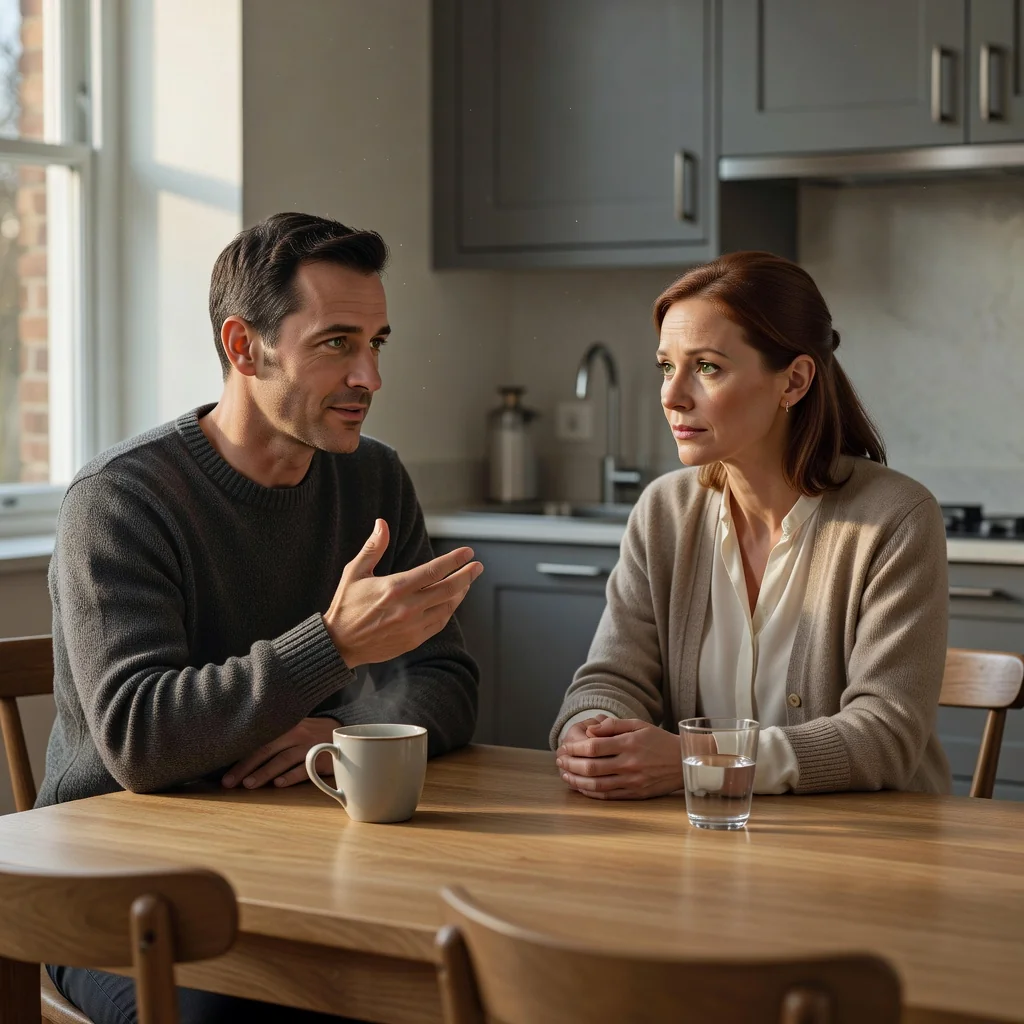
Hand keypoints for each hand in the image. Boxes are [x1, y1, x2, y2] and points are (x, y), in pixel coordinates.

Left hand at [222, 717, 339, 789]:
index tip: (224, 774)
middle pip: (265, 749)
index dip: (239, 757)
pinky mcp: (322, 758)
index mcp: (284, 726)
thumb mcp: (293, 730)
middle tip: (229, 782)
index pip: (257, 741)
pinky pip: (304, 768)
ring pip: (282, 759)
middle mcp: (295, 733)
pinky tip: (278, 784)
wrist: (344, 733)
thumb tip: (241, 760)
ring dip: (264, 772)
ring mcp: (309, 745)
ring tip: (249, 785)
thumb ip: (273, 741)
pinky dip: (290, 776)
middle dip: (245, 767)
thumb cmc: (310, 735)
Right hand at [323, 519, 482, 668]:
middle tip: (477, 566)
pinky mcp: (414, 640)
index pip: (434, 571)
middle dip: (467, 575)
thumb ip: (373, 548)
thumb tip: (382, 523)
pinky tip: (452, 601)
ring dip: (461, 593)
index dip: (454, 560)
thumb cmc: (346, 605)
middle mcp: (408, 608)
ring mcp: (413, 626)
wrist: (340, 644)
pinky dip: (449, 610)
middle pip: (448, 589)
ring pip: (447, 607)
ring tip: (467, 581)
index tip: (468, 552)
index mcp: (395, 588)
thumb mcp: (354, 572)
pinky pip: (439, 623)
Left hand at [555, 717, 682, 799]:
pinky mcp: (636, 794)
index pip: (594, 747)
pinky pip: (608, 796)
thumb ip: (613, 725)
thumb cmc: (659, 740)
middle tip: (560, 760)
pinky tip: (581, 787)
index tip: (565, 747)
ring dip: (577, 780)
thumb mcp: (639, 725)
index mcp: (629, 744)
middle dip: (571, 764)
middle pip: (592, 767)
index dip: (575, 748)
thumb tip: (590, 730)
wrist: (683, 762)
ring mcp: (632, 781)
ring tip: (565, 775)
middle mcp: (629, 764)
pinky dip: (591, 793)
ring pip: (597, 784)